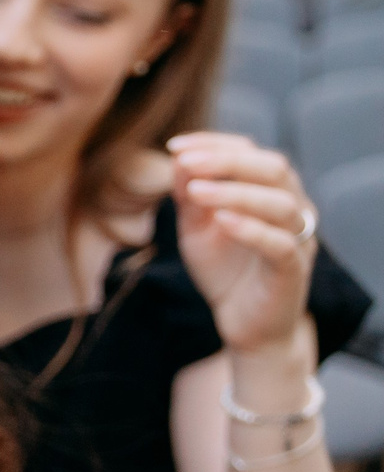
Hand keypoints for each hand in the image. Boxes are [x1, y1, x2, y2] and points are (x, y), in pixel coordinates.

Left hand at [169, 134, 318, 359]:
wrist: (246, 326)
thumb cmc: (224, 272)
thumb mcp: (196, 230)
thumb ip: (189, 198)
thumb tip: (179, 159)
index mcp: (270, 192)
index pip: (252, 152)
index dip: (215, 145)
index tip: (175, 146)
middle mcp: (292, 208)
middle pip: (273, 168)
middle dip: (227, 160)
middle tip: (186, 162)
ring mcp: (297, 238)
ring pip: (280, 203)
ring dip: (235, 192)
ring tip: (194, 192)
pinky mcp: (294, 270)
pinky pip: (281, 244)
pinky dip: (252, 229)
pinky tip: (221, 220)